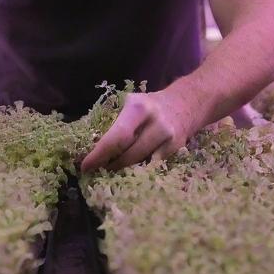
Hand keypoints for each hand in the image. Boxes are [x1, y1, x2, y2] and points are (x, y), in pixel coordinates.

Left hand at [80, 88, 197, 172]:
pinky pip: (153, 164)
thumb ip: (117, 121)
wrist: (188, 102)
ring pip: (141, 162)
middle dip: (110, 165)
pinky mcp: (177, 148)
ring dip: (124, 169)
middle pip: (129, 153)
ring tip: (110, 171)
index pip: (117, 136)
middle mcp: (155, 122)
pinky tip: (131, 171)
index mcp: (138, 107)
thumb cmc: (151, 105)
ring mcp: (168, 137)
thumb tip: (91, 145)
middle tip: (96, 171)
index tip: (85, 166)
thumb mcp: (133, 104)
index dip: (100, 154)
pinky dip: (140, 169)